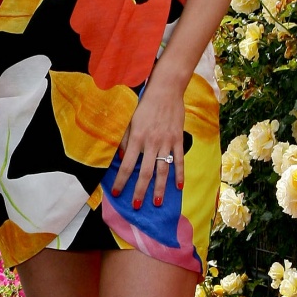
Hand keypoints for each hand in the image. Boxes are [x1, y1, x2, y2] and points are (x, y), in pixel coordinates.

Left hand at [110, 80, 185, 210]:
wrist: (165, 90)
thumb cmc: (144, 103)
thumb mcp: (129, 119)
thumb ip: (124, 138)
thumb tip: (121, 156)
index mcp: (136, 138)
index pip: (127, 165)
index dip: (121, 180)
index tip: (117, 193)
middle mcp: (151, 142)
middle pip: (145, 172)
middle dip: (139, 191)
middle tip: (136, 206)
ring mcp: (166, 142)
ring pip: (162, 170)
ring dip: (160, 188)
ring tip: (157, 202)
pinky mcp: (178, 139)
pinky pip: (179, 160)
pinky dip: (179, 174)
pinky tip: (179, 187)